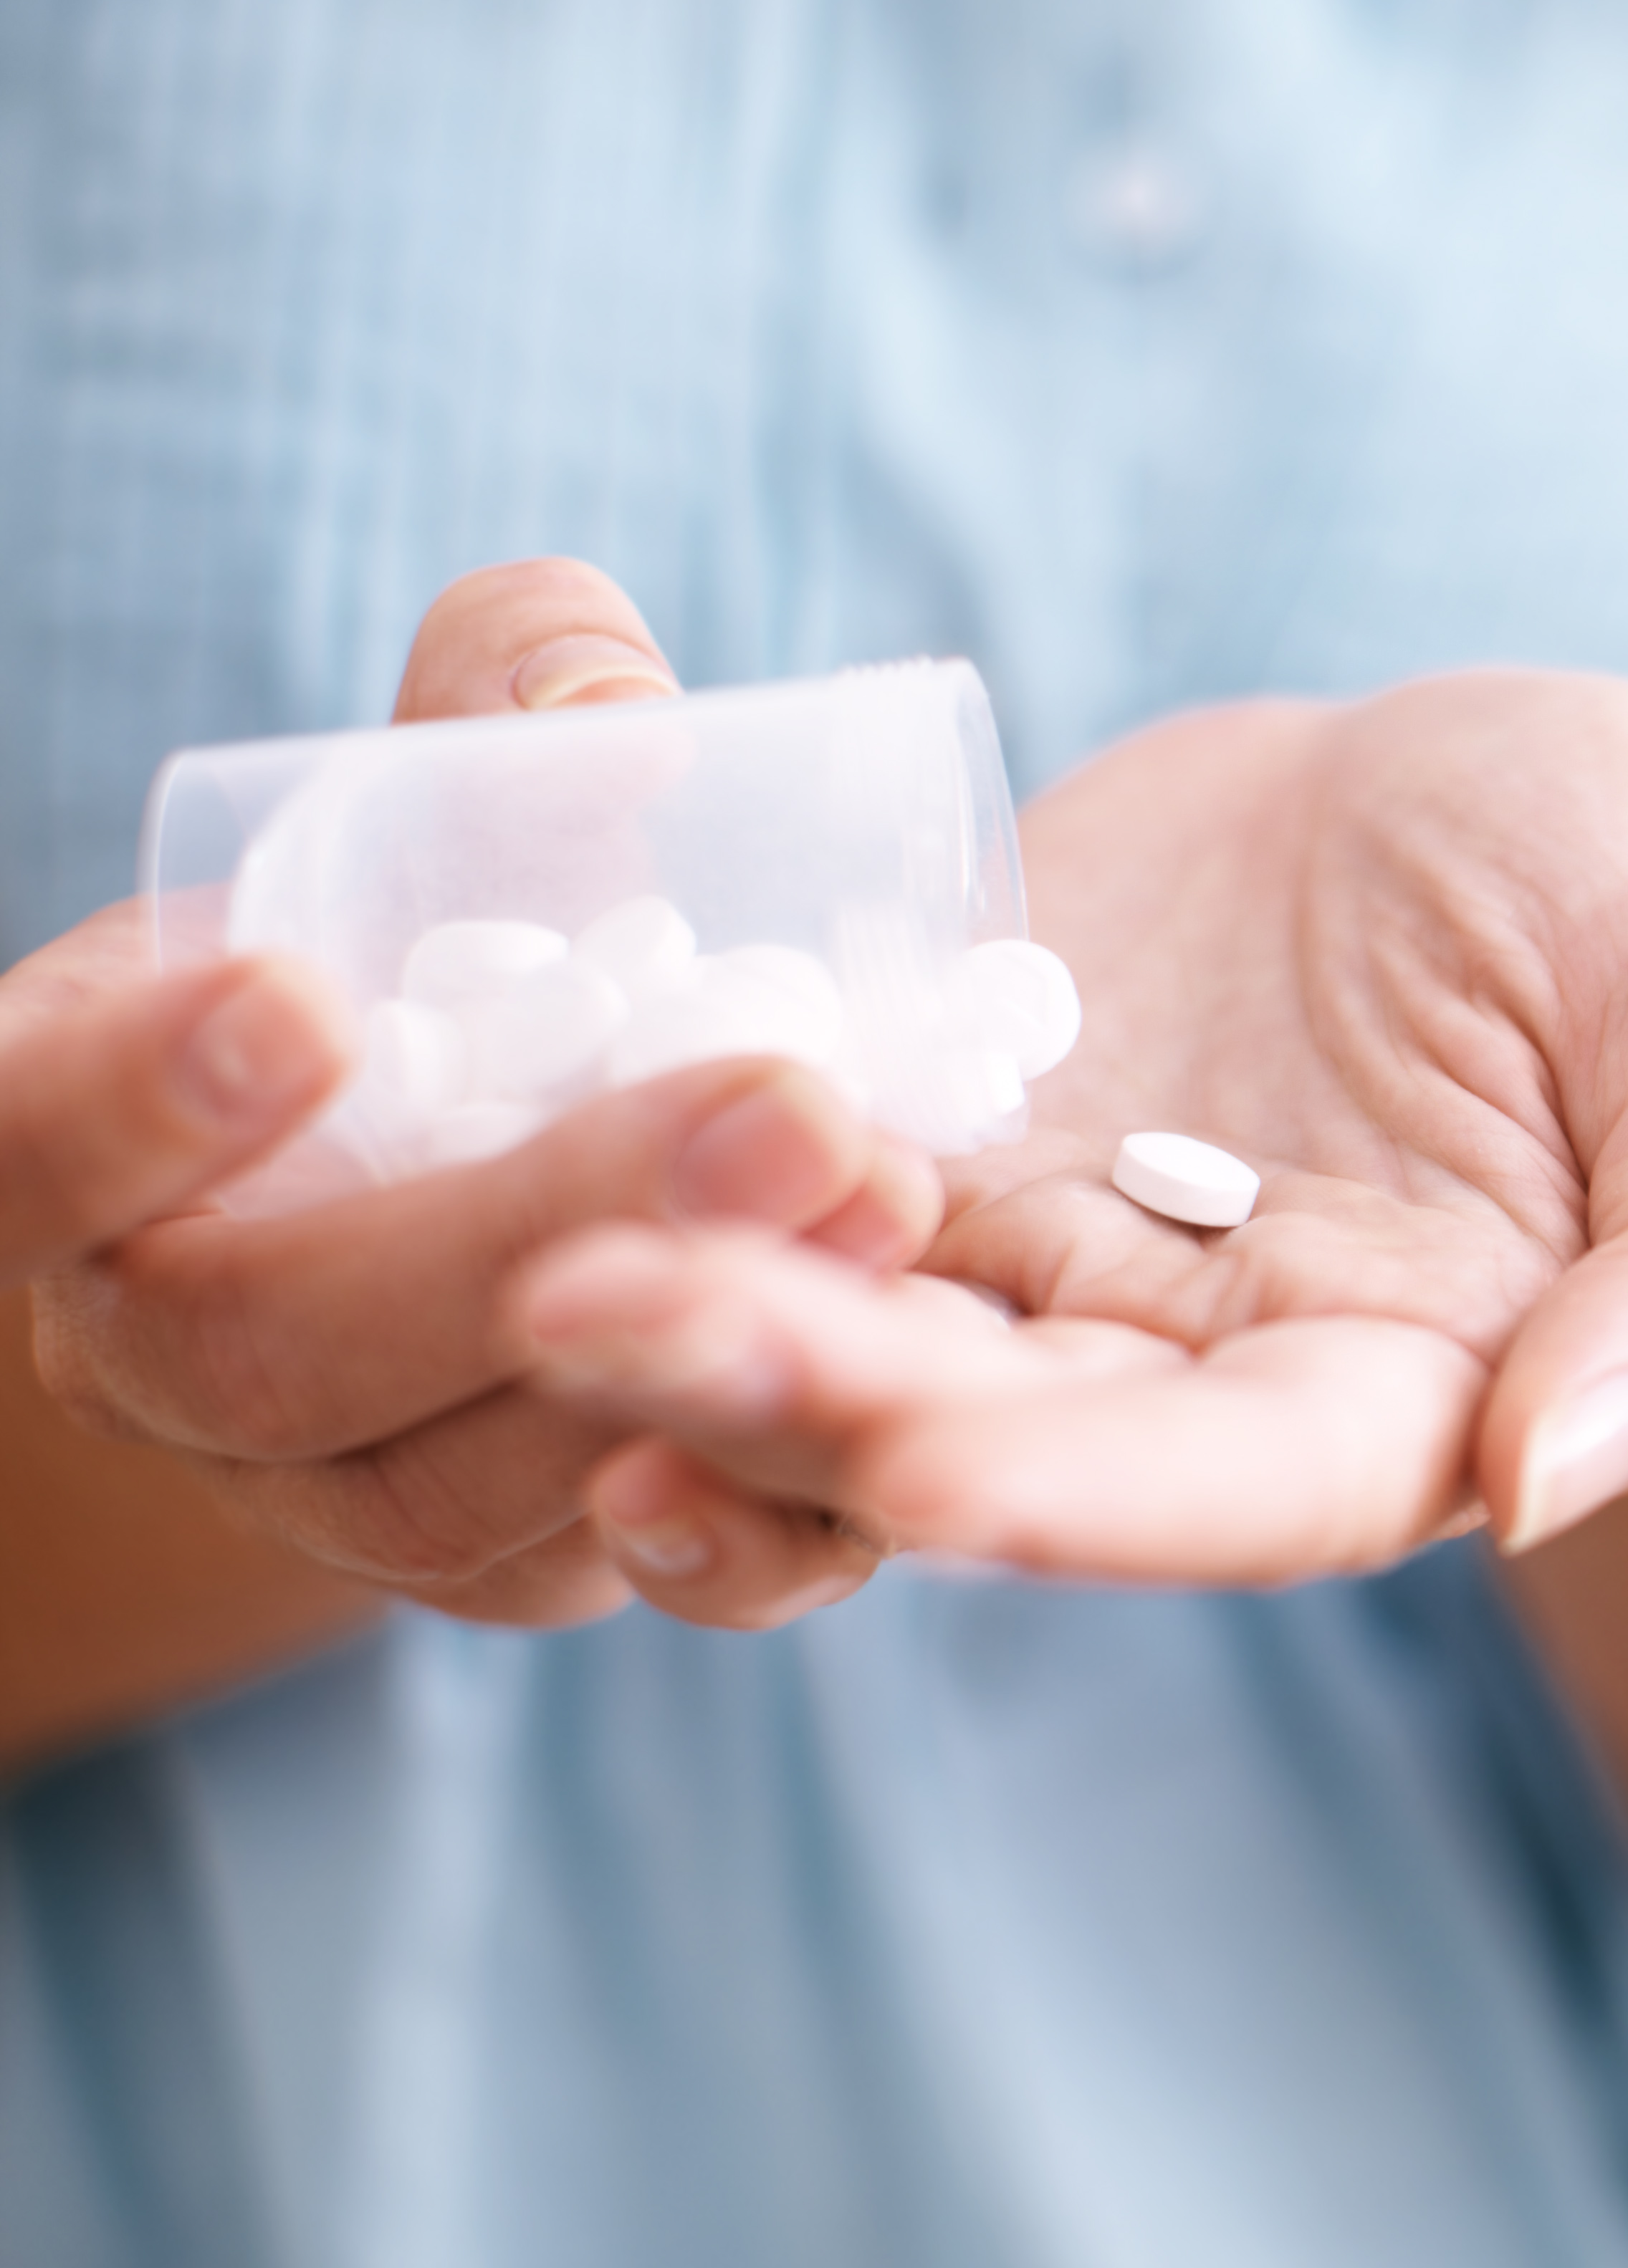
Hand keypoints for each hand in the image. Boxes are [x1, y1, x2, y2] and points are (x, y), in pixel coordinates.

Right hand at [25, 563, 943, 1627]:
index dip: (121, 1100)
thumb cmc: (427, 939)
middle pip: (273, 1346)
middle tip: (787, 1104)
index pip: (9, 1146)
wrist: (464, 1174)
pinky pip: (603, 1570)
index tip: (296, 995)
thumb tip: (615, 697)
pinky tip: (898, 1362)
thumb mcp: (431, 806)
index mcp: (58, 1145)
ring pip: (445, 1493)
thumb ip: (499, 709)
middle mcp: (150, 1353)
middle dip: (530, 1229)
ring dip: (677, 1348)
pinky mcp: (492, 1568)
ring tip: (885, 1195)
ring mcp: (314, 1495)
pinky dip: (751, 1483)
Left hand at [510, 672, 1627, 1623]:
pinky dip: (668, 1180)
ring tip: (544, 1272)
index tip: (931, 1474)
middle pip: (1003, 1433)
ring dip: (696, 1327)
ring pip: (856, 1339)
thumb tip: (1549, 1484)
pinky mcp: (925, 1136)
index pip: (1253, 1488)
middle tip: (612, 1323)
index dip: (1097, 1494)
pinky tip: (545, 1143)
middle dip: (812, 1401)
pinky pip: (777, 1185)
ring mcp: (1041, 1263)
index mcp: (1415, 1388)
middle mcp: (1197, 1374)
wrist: (1465, 789)